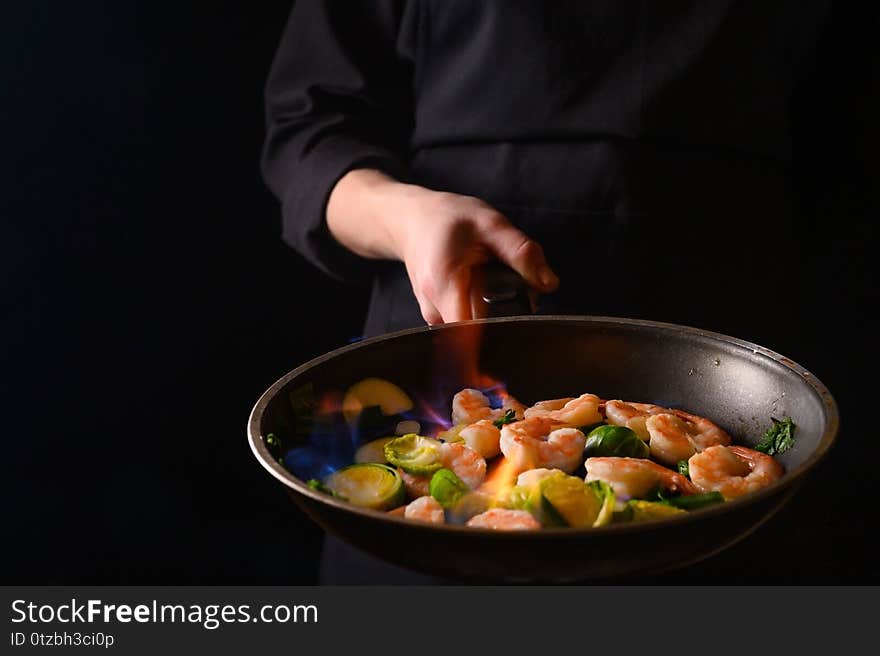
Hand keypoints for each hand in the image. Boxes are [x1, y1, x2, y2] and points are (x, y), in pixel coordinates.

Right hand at [327, 170, 558, 323]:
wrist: (412, 221)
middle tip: (515, 285)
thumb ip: (521, 253)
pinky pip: (467, 322)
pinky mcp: (438, 317)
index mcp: (445, 285)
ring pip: (474, 329)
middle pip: (480, 333)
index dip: (495, 340)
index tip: (513, 333)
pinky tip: (479, 286)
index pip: (469, 337)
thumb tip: (548, 283)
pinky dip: (480, 308)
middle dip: (506, 316)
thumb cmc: (446, 219)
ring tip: (490, 278)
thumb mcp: (490, 224)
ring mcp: (434, 315)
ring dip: (493, 311)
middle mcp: (435, 307)